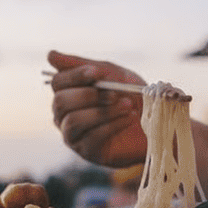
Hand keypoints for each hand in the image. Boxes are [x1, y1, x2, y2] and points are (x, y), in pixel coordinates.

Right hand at [47, 50, 147, 167]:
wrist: (157, 120)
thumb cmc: (131, 95)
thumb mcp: (111, 74)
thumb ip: (81, 65)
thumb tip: (50, 55)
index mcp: (68, 93)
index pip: (57, 82)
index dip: (75, 76)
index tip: (96, 72)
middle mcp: (65, 115)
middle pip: (60, 102)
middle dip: (88, 95)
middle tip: (114, 94)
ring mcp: (74, 135)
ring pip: (74, 121)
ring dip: (102, 111)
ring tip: (126, 105)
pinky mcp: (89, 152)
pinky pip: (92, 137)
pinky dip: (113, 124)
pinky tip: (129, 118)